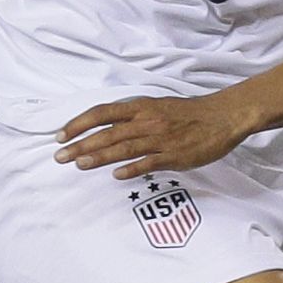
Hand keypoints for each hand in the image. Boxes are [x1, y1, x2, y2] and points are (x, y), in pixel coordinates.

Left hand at [54, 92, 257, 178]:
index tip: (60, 135)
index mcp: (141, 107)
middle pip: (107, 132)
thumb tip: (107, 128)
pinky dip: (132, 169)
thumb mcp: (157, 107)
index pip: (102, 113)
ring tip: (79, 165)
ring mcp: (160, 139)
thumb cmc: (188, 113)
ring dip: (99, 156)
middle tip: (60, 157)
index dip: (79, 124)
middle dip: (81, 144)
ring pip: (124, 147)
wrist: (222, 117)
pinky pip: (150, 163)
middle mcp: (147, 121)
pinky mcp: (175, 155)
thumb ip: (133, 117)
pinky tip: (116, 176)